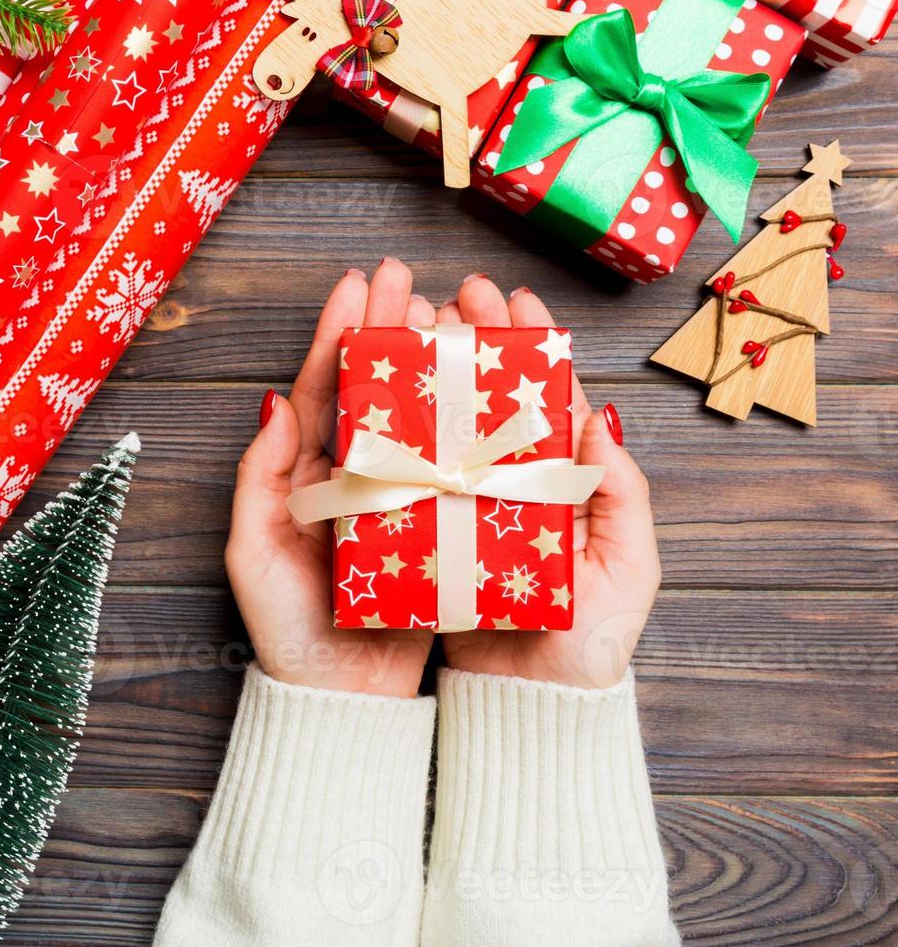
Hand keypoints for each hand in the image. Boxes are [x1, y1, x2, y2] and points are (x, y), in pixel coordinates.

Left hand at [226, 259, 433, 696]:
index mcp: (306, 475)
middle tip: (410, 278)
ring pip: (416, 417)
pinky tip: (486, 391)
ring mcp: (394, 499)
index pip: (323, 388)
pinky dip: (467, 426)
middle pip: (373, 388)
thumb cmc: (285, 629)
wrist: (341, 700)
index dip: (340, 333)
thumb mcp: (253, 552)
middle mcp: (351, 478)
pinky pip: (450, 465)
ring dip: (431, 364)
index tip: (361, 283)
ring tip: (451, 314)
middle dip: (388, 329)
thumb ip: (260, 477)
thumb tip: (275, 401)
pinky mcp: (431, 528)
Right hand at [436, 276, 660, 688]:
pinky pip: (411, 477)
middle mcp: (510, 489)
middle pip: (488, 398)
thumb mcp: (626, 568)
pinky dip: (396, 434)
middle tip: (449, 295)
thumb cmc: (589, 647)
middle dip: (470, 339)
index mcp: (564, 485)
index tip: (508, 296)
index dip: (529, 343)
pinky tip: (381, 397)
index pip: (545, 398)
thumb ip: (620, 493)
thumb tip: (596, 417)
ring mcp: (466, 511)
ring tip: (410, 324)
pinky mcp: (427, 539)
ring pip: (444, 427)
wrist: (526, 712)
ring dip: (427, 372)